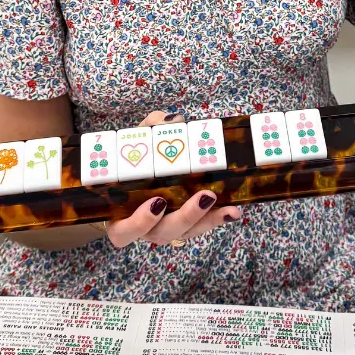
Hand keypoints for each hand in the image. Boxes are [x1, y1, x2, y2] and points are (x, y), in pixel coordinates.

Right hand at [101, 111, 240, 247]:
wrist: (144, 171)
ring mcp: (166, 229)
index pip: (123, 231)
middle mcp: (143, 228)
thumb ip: (151, 128)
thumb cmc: (134, 161)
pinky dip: (216, 219)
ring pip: (184, 233)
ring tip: (226, 206)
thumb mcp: (138, 141)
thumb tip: (173, 120)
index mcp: (121, 214)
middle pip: (162, 233)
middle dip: (185, 217)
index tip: (157, 203)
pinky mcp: (185, 226)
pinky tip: (232, 211)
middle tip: (204, 196)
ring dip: (206, 220)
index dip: (139, 223)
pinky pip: (199, 228)